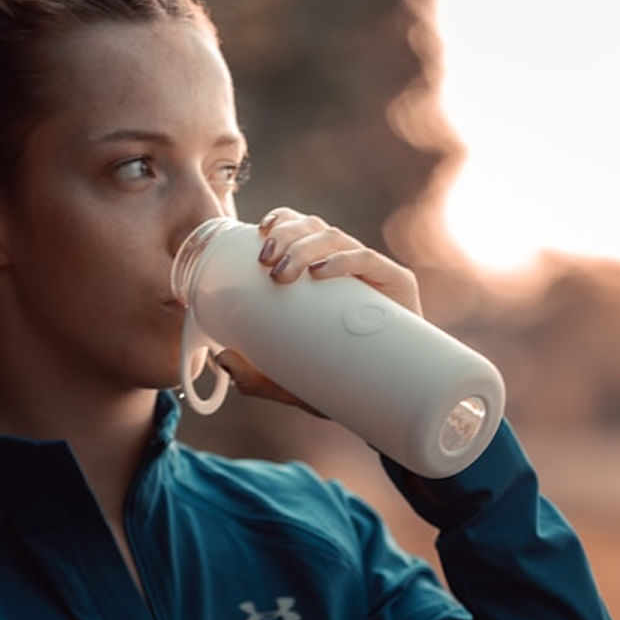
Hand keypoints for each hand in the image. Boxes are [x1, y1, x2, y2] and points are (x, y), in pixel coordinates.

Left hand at [214, 208, 422, 413]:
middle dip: (287, 236)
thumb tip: (222, 358)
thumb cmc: (343, 383)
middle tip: (266, 263)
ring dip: (305, 246)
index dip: (282, 220)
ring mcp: (372, 274)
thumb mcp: (293, 383)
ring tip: (284, 273)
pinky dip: (343, 260)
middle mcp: (348, 266)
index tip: (259, 234)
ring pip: (336, 238)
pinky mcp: (398, 285)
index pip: (303, 228)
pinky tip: (322, 271)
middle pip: (314, 228)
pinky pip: (368, 260)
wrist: (395, 399)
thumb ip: (257, 376)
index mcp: (324, 274)